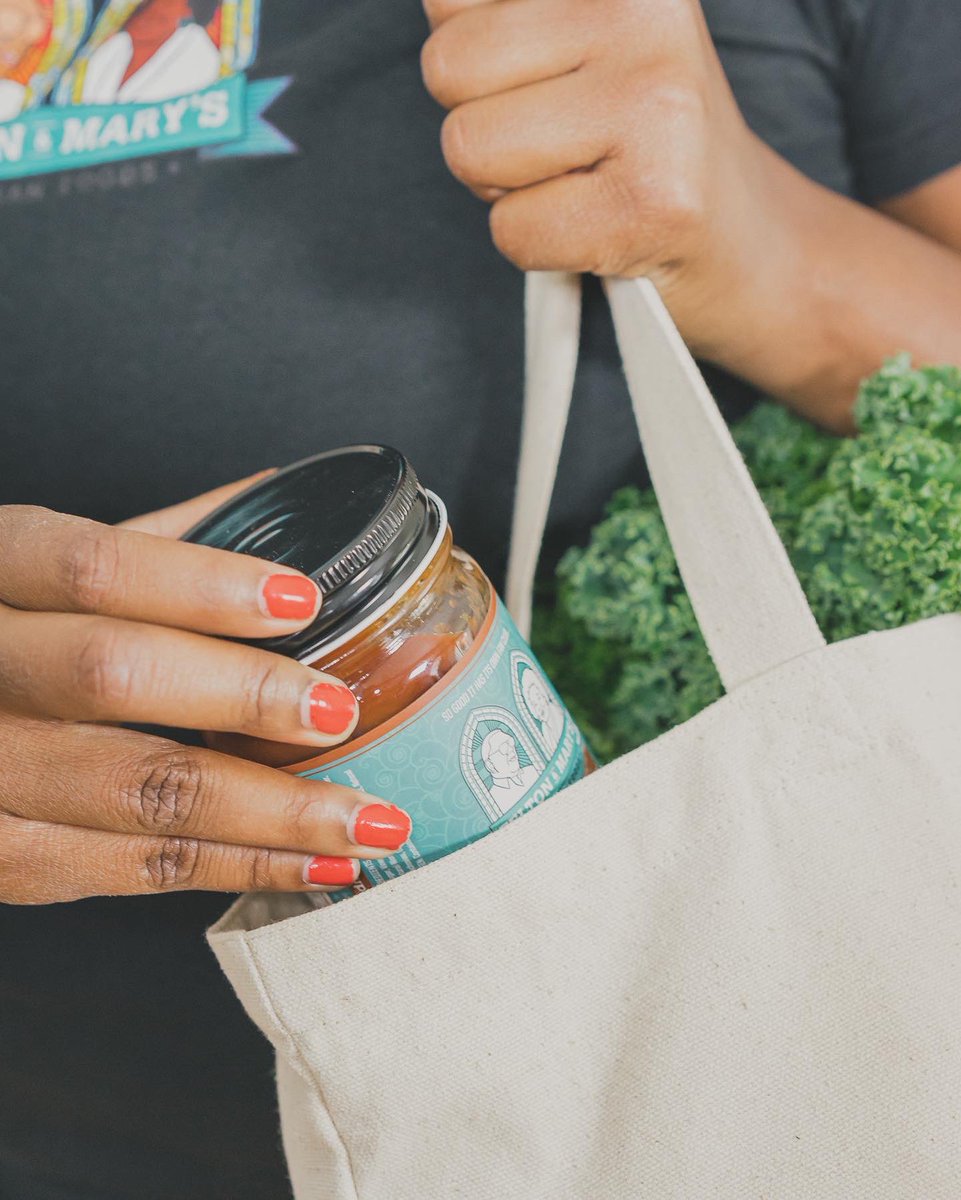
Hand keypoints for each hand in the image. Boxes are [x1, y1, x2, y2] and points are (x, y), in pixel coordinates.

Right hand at [0, 477, 412, 903]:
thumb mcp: (41, 565)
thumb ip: (154, 541)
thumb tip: (282, 500)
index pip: (93, 567)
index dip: (200, 584)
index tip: (300, 597)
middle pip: (111, 676)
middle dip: (242, 696)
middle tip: (339, 711)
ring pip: (137, 793)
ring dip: (270, 814)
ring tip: (369, 817)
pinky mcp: (0, 859)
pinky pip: (132, 871)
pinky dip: (236, 870)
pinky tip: (315, 862)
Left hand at [421, 0, 802, 382]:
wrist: (745, 239)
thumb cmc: (643, 141)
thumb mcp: (576, 38)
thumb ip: (496, 11)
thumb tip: (436, 11)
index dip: (472, 54)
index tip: (539, 78)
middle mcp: (642, 12)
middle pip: (447, 66)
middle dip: (481, 122)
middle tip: (557, 143)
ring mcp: (654, 106)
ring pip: (468, 147)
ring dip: (504, 186)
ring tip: (577, 181)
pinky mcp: (653, 202)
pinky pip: (510, 231)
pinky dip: (535, 246)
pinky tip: (596, 227)